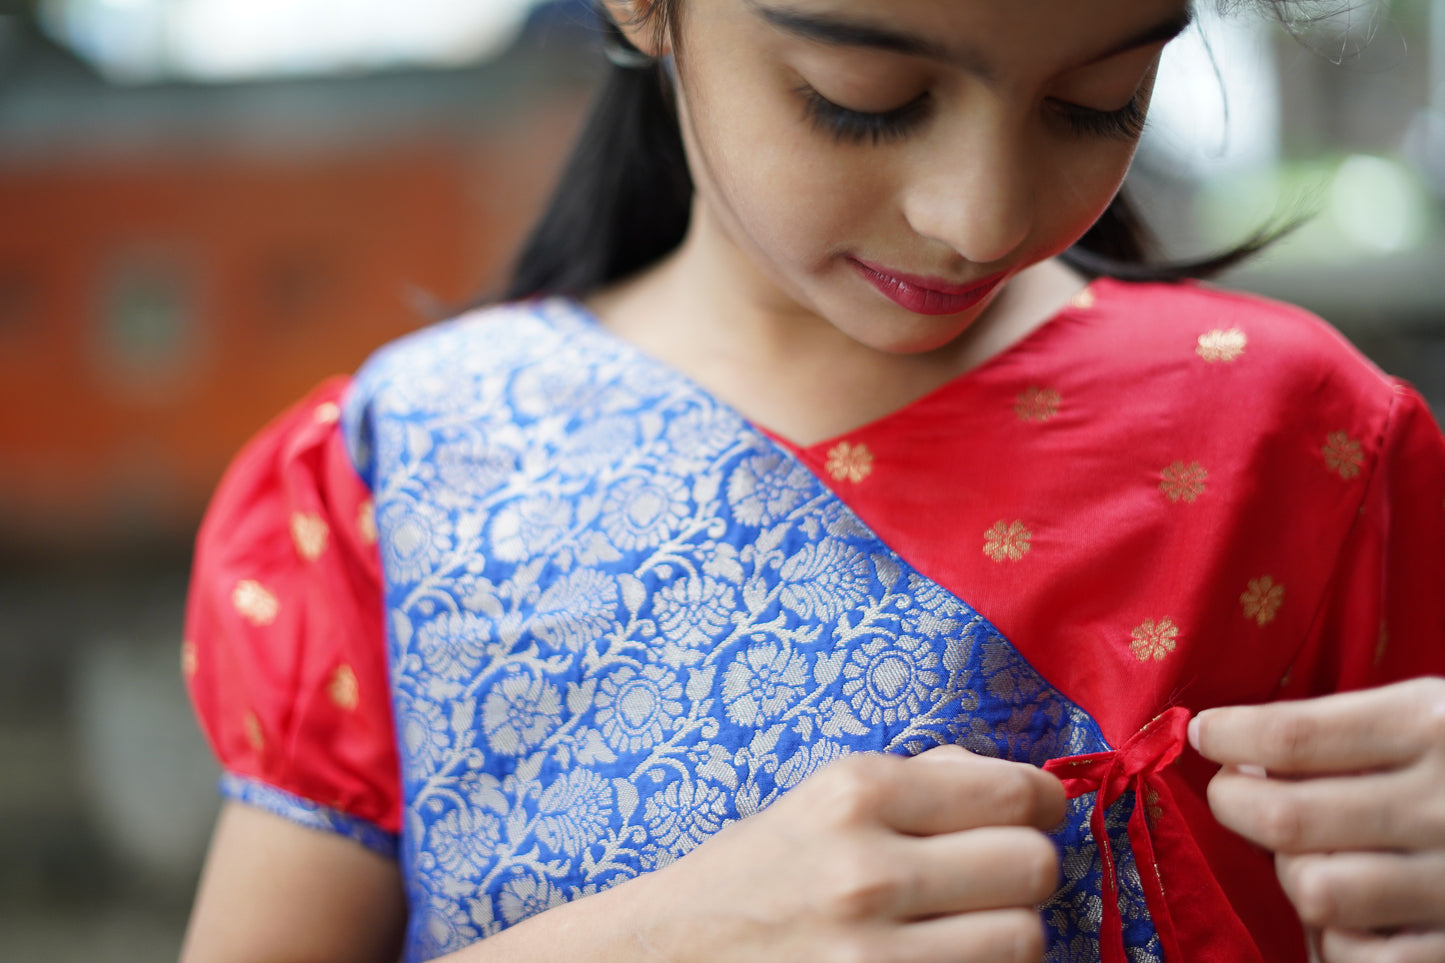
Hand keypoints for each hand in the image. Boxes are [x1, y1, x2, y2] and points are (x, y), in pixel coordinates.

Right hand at [625, 746, 1065, 962]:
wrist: (661, 959)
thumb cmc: (748, 876)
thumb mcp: (819, 803)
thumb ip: (919, 783)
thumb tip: (1016, 786)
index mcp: (856, 793)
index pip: (1014, 792)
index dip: (1043, 805)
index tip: (1036, 815)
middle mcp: (868, 870)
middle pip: (1034, 867)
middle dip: (1026, 871)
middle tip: (996, 879)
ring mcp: (873, 956)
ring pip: (1025, 940)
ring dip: (1008, 935)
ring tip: (964, 929)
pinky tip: (938, 960)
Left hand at [1190, 678, 1444, 962]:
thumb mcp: (1441, 713)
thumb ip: (1355, 729)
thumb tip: (1245, 752)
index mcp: (1436, 725)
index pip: (1293, 734)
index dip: (1229, 734)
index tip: (1204, 732)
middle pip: (1288, 816)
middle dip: (1236, 802)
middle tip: (1231, 790)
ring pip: (1316, 888)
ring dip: (1291, 869)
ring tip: (1301, 850)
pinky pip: (1363, 955)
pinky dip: (1339, 938)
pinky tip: (1349, 913)